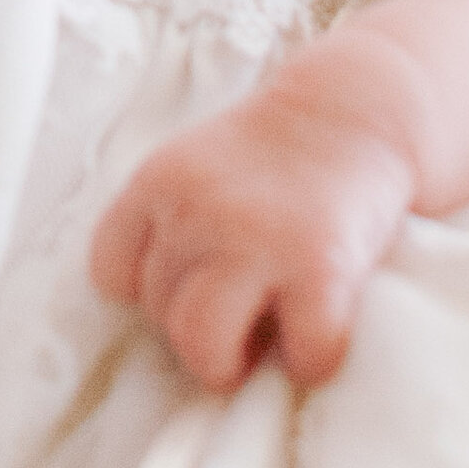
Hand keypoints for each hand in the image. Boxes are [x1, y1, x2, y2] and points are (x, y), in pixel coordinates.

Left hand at [90, 80, 416, 389]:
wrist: (357, 107)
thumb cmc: (277, 153)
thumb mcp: (198, 166)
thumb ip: (173, 223)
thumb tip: (168, 314)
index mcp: (159, 182)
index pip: (110, 272)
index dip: (151, 292)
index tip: (194, 284)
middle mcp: (197, 210)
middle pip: (158, 315)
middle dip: (199, 328)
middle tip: (241, 314)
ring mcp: (257, 240)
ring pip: (202, 346)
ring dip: (235, 361)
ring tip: (266, 336)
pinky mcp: (320, 269)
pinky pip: (299, 356)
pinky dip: (311, 359)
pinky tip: (321, 327)